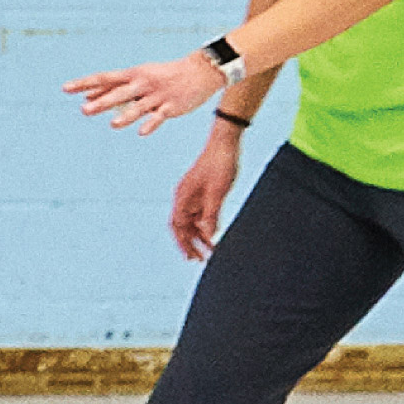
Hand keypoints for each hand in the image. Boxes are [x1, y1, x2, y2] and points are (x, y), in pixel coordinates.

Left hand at [66, 51, 225, 135]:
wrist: (200, 71)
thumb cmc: (162, 75)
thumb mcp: (136, 78)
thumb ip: (112, 88)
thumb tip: (86, 97)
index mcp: (132, 75)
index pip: (104, 78)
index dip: (85, 84)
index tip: (65, 88)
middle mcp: (142, 84)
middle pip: (119, 93)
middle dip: (102, 102)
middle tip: (83, 110)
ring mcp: (157, 96)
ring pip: (139, 107)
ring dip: (126, 116)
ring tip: (113, 125)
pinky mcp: (171, 107)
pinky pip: (159, 117)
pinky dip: (150, 124)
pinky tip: (141, 132)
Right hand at [171, 124, 242, 264]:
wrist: (225, 143)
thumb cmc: (221, 165)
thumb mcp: (218, 192)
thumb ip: (212, 215)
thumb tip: (208, 236)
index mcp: (183, 197)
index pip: (178, 226)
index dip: (183, 243)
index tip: (191, 258)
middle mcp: (184, 197)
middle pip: (182, 226)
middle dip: (189, 244)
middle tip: (199, 260)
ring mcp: (193, 194)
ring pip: (192, 221)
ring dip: (199, 236)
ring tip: (211, 251)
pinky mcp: (202, 191)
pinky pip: (201, 213)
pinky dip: (206, 225)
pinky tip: (214, 233)